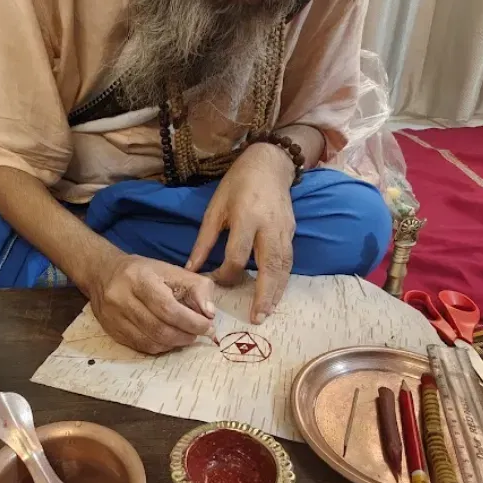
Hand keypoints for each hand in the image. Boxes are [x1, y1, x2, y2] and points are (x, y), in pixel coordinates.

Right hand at [86, 253, 216, 354]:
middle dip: (185, 335)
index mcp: (139, 278)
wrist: (102, 273)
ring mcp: (113, 317)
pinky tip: (169, 339)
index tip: (208, 326)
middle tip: (199, 334)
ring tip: (186, 336)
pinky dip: (160, 346)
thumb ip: (196, 287)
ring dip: (174, 343)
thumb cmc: (142, 271)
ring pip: (150, 341)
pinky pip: (140, 346)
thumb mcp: (171, 270)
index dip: (191, 322)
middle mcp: (122, 298)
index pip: (168, 308)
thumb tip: (209, 313)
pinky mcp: (111, 331)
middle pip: (159, 328)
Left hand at [186, 143, 295, 323]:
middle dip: (264, 294)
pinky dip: (283, 281)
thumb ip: (203, 241)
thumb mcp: (214, 209)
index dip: (226, 274)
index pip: (237, 255)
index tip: (215, 282)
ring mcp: (284, 230)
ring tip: (267, 313)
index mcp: (246, 218)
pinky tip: (275, 295)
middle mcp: (269, 227)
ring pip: (283, 267)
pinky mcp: (291, 233)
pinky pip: (288, 261)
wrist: (269, 165)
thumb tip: (191, 270)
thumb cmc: (237, 185)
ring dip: (277, 292)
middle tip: (257, 318)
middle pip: (269, 266)